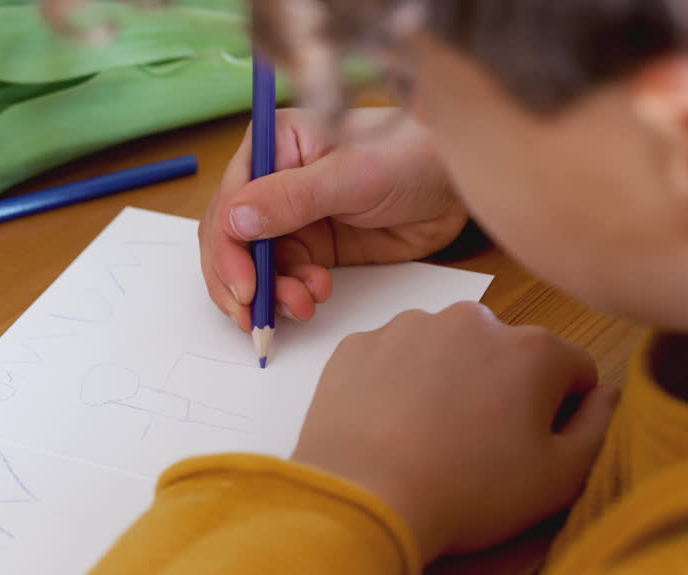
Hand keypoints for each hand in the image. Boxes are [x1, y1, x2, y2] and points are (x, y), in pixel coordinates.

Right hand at [200, 108, 468, 331]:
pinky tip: (316, 296)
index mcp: (274, 146)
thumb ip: (292, 198)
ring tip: (300, 306)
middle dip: (239, 280)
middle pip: (230, 239)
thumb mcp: (352, 175)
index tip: (245, 286)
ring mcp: (292, 216)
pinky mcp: (314, 246)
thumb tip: (235, 221)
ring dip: (269, 292)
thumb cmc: (413, 155)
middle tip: (255, 314)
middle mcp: (273, 180)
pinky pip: (285, 277)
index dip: (228, 249)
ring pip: (255, 265)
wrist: (459, 181)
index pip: (229, 202)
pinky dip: (292, 294)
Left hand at [291, 302, 619, 561]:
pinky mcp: (357, 344)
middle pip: (505, 353)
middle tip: (477, 446)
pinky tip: (388, 426)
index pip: (572, 370)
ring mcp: (407, 326)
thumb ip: (598, 427)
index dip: (562, 412)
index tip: (535, 447)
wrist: (362, 498)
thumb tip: (606, 394)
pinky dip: (395, 383)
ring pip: (446, 350)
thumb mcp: (559, 478)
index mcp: (533, 348)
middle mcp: (472, 319)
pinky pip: (391, 358)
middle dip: (501, 388)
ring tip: (428, 438)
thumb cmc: (469, 493)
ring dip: (447, 380)